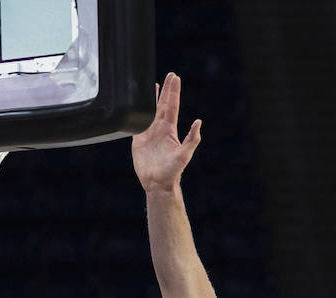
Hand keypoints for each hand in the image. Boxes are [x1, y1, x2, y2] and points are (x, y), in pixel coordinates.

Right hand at [132, 72, 201, 192]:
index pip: (172, 106)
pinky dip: (138, 114)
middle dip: (166, 90)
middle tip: (170, 75)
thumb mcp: (184, 155)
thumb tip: (198, 122)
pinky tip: (138, 106)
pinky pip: (137, 123)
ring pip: (151, 111)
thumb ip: (192, 139)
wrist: (158, 183)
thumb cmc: (172, 171)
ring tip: (154, 85)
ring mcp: (149, 133)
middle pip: (163, 104)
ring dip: (153, 98)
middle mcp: (160, 129)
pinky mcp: (139, 140)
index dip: (173, 92)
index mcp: (170, 130)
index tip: (175, 78)